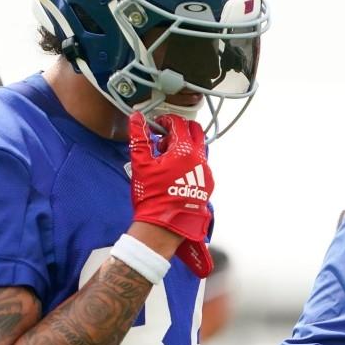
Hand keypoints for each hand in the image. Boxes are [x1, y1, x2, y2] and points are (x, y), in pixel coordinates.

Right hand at [128, 113, 213, 246]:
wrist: (164, 226)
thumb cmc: (152, 196)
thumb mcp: (140, 164)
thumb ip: (139, 137)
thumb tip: (136, 118)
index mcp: (185, 150)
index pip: (179, 123)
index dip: (165, 120)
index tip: (156, 126)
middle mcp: (200, 158)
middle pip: (195, 131)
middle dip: (179, 130)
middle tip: (163, 139)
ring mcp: (206, 172)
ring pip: (200, 148)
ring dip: (185, 146)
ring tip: (167, 158)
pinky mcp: (208, 184)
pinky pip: (201, 164)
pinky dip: (190, 161)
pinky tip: (176, 173)